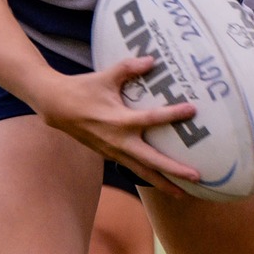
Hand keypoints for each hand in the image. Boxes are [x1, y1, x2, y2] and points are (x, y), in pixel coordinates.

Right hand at [38, 58, 199, 190]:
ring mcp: (113, 152)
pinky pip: (133, 168)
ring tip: (183, 193)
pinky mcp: (110, 156)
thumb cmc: (83, 88)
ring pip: (142, 172)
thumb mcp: (106, 75)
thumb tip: (151, 60)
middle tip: (197, 177)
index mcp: (119, 120)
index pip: (151, 118)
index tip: (192, 109)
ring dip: (163, 183)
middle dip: (174, 170)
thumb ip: (129, 68)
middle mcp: (118, 141)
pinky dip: (148, 176)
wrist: (56, 107)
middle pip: (151, 161)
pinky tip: (163, 182)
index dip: (172, 114)